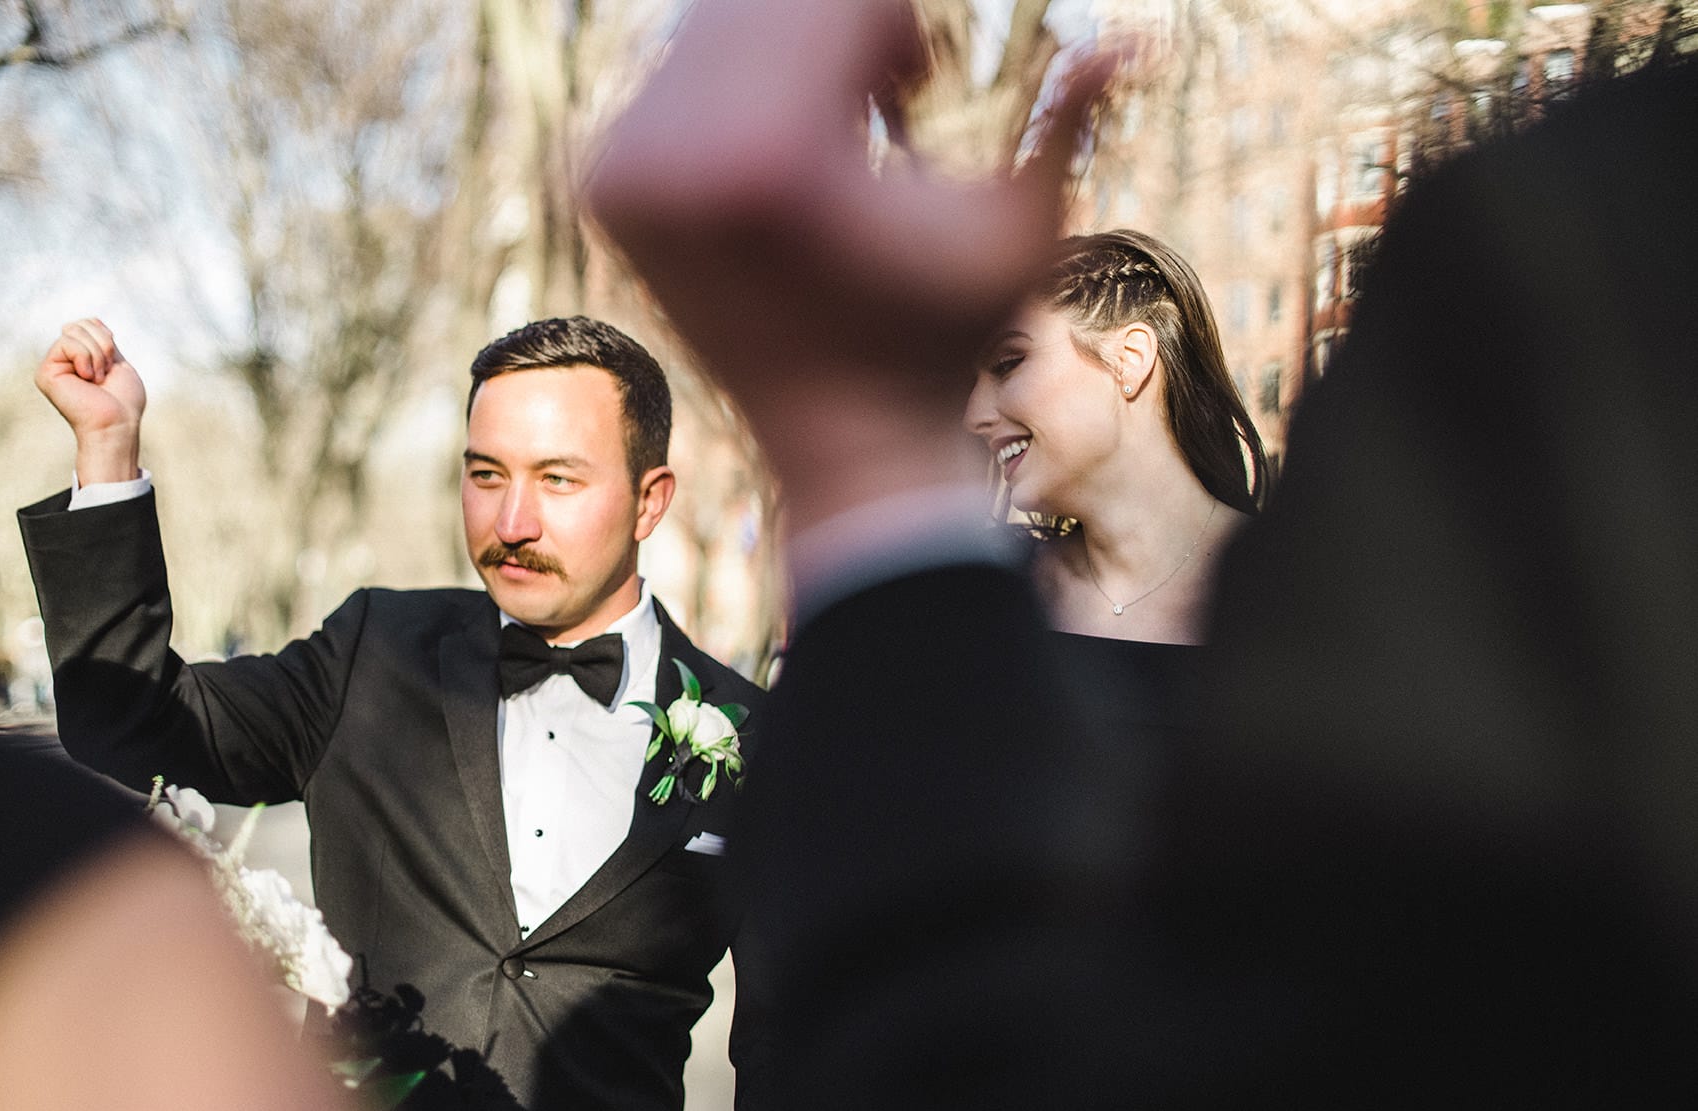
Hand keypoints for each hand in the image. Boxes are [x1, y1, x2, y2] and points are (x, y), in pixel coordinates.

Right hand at [34, 317, 147, 485]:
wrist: (117, 424)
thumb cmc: (123, 402)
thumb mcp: (117, 362)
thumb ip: (102, 341)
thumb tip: (92, 319)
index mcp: (80, 357)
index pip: (89, 323)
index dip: (106, 337)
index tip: (112, 362)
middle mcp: (63, 360)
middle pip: (81, 323)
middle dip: (103, 344)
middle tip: (105, 374)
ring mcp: (53, 365)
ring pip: (74, 330)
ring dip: (97, 354)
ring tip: (97, 379)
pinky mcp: (46, 372)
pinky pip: (67, 342)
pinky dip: (86, 358)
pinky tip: (87, 379)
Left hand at [585, 0, 1116, 536]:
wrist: (840, 444)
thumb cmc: (943, 341)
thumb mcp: (1018, 236)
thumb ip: (1067, 122)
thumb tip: (1129, 40)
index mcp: (770, 157)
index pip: (838, 2)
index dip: (898, 28)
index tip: (921, 85)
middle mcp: (674, 151)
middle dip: (841, 28)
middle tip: (884, 101)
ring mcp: (625, 166)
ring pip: (718, 22)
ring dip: (790, 51)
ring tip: (836, 133)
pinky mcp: (604, 181)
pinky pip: (675, 72)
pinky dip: (735, 87)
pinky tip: (781, 159)